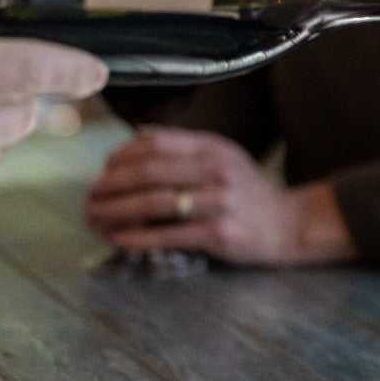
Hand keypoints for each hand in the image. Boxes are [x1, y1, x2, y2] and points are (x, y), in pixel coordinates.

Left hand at [85, 127, 355, 266]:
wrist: (290, 224)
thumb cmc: (249, 192)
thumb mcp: (224, 158)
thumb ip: (185, 148)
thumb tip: (136, 140)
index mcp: (212, 147)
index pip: (156, 143)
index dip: (121, 155)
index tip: (102, 170)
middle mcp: (215, 170)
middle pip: (149, 172)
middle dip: (111, 186)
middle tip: (89, 198)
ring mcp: (219, 202)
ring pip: (155, 203)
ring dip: (117, 212)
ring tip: (95, 219)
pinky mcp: (220, 233)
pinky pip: (170, 234)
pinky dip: (139, 238)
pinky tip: (119, 240)